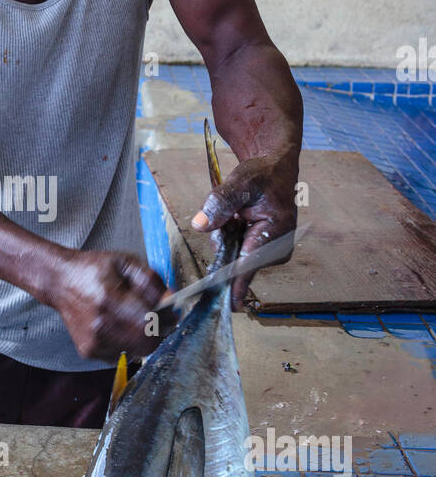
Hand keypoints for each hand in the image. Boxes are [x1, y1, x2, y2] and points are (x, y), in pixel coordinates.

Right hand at [50, 249, 170, 360]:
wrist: (60, 281)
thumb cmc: (93, 269)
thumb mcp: (125, 263)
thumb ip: (151, 281)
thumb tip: (171, 300)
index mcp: (110, 299)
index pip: (151, 323)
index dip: (166, 319)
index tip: (169, 311)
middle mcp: (100, 325)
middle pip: (147, 345)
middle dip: (157, 333)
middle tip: (154, 318)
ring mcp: (93, 341)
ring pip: (137, 352)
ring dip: (142, 338)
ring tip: (131, 318)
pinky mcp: (89, 351)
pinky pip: (122, 355)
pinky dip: (126, 343)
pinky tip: (117, 326)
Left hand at [191, 153, 297, 309]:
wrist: (274, 171)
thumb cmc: (262, 175)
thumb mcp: (240, 181)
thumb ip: (220, 202)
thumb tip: (200, 224)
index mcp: (277, 233)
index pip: (249, 264)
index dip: (234, 284)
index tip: (228, 305)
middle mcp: (277, 249)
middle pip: (235, 262)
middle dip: (225, 242)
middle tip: (233, 217)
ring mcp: (271, 253)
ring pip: (232, 259)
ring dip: (227, 239)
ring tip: (237, 216)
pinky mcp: (263, 253)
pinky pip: (235, 254)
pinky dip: (231, 239)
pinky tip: (237, 223)